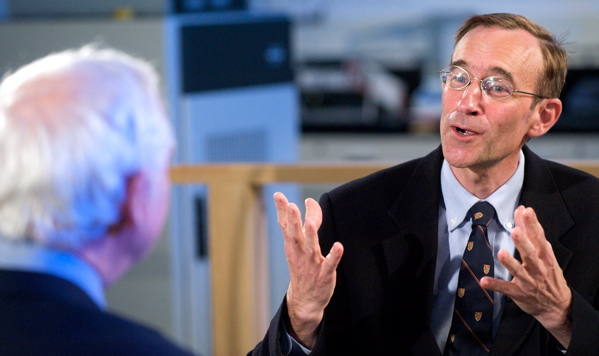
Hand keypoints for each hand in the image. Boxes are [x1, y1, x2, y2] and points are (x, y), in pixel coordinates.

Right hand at [274, 192, 343, 348]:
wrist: (305, 301)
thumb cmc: (303, 268)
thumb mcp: (299, 246)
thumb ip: (304, 224)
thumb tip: (309, 202)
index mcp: (293, 247)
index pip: (286, 226)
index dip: (283, 210)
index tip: (278, 195)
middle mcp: (300, 254)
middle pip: (295, 235)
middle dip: (293, 220)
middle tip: (291, 205)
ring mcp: (312, 264)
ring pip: (311, 248)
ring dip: (311, 236)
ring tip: (311, 223)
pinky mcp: (325, 275)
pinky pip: (330, 265)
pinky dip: (334, 256)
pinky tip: (338, 247)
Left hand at [481, 206, 571, 347]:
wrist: (557, 306)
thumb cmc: (549, 276)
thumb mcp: (546, 256)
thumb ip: (533, 234)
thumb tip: (524, 211)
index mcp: (545, 258)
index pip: (539, 238)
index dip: (532, 224)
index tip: (526, 211)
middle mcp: (538, 269)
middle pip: (530, 253)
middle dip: (523, 242)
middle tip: (516, 230)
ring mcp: (528, 282)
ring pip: (518, 271)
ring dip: (510, 263)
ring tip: (501, 253)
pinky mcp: (518, 293)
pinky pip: (505, 289)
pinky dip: (495, 285)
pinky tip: (484, 281)